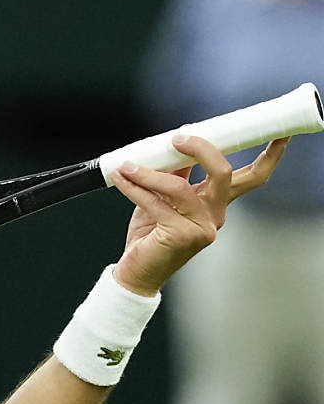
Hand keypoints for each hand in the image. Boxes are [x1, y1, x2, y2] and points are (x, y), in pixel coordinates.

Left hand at [109, 133, 288, 295]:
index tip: (280, 132)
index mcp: (218, 204)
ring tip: (128, 166)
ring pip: (179, 187)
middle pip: (223, 174)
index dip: (270, 155)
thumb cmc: (151, 234)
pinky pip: (155, 203)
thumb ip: (174, 174)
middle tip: (178, 136)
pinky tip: (121, 178)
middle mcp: (215, 215)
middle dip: (203, 149)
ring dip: (149, 173)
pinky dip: (134, 188)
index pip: (252, 177)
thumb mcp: (164, 198)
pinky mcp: (180, 236)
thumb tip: (176, 145)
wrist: (137, 271)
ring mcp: (201, 228)